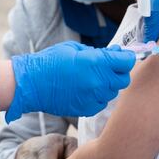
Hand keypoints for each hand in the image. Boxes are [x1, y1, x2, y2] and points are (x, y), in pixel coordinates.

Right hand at [6, 41, 134, 122]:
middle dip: (118, 72)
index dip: (125, 57)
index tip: (120, 56)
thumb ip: (97, 53)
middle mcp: (98, 82)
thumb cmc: (50, 62)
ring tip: (91, 79)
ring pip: (112, 92)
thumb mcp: (74, 49)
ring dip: (107, 85)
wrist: (32, 84)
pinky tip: (85, 90)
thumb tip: (112, 54)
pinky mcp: (87, 109)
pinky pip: (101, 103)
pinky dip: (97, 96)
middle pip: (124, 79)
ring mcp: (93, 97)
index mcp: (96, 63)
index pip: (126, 61)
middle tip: (107, 67)